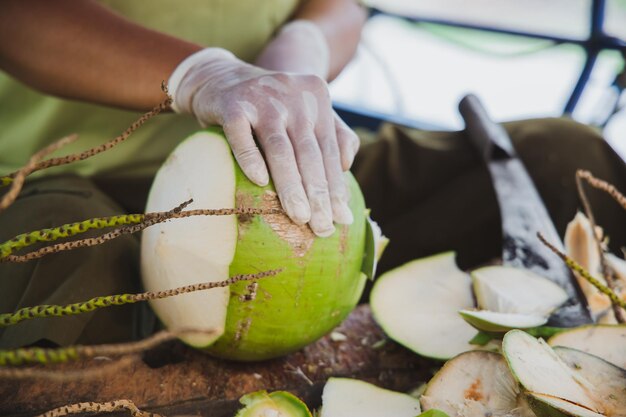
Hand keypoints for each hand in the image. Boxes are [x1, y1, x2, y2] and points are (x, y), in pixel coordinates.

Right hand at [168, 47, 357, 236]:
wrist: (221, 76)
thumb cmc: (268, 105)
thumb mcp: (304, 111)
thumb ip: (333, 134)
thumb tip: (347, 168)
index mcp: (317, 98)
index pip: (330, 150)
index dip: (336, 186)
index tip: (342, 218)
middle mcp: (294, 95)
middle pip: (309, 152)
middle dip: (318, 194)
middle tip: (323, 228)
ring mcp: (263, 98)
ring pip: (280, 148)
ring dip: (291, 186)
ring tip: (300, 217)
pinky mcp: (232, 104)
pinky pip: (241, 136)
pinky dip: (250, 159)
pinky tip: (259, 182)